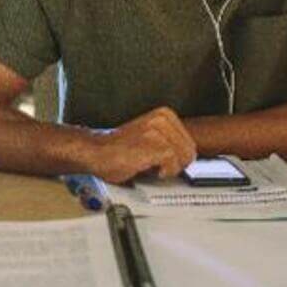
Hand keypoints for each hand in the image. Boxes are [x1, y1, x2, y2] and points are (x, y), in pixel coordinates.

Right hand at [81, 107, 197, 183]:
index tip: (166, 162)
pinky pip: (173, 163)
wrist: (96, 152)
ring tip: (153, 167)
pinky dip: (165, 171)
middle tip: (159, 167)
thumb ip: (170, 141)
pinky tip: (152, 170)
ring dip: (170, 168)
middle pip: (190, 151)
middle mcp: (162, 118)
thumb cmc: (119, 149)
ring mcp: (158, 130)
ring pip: (183, 157)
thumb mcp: (151, 137)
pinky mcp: (154, 144)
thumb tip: (189, 155)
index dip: (180, 158)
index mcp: (164, 114)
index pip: (190, 142)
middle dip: (177, 164)